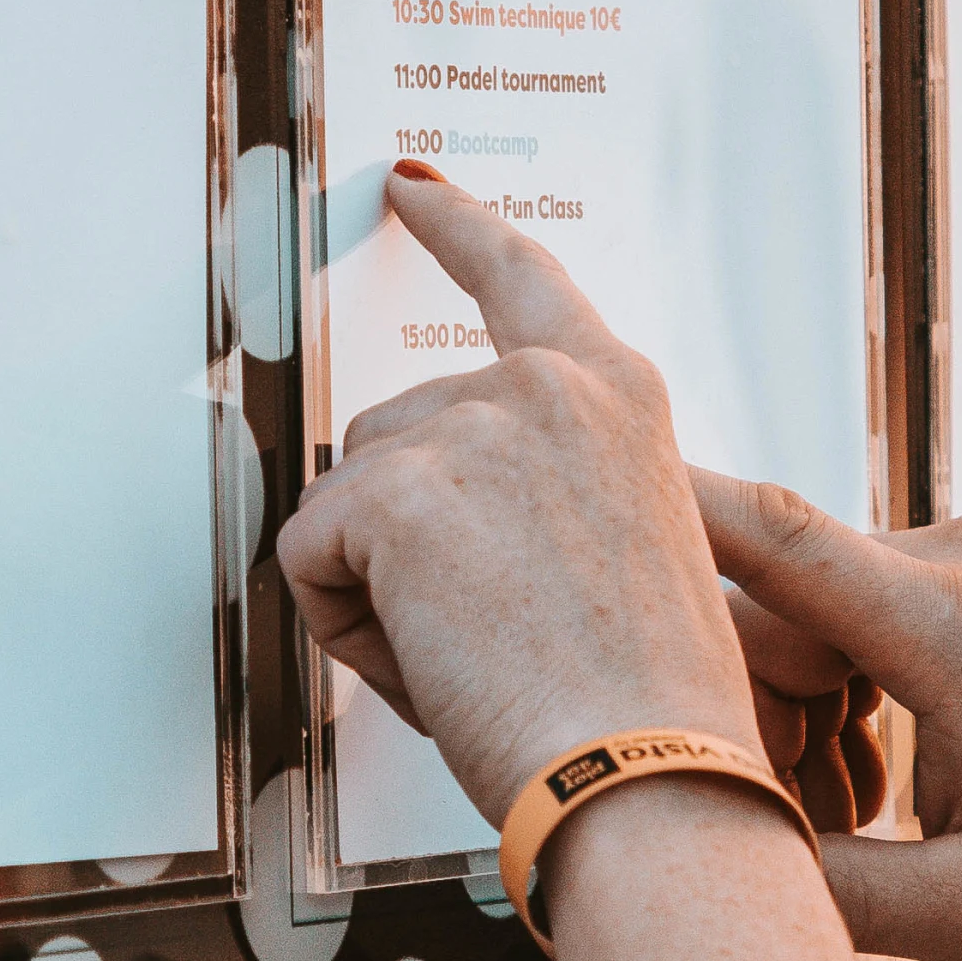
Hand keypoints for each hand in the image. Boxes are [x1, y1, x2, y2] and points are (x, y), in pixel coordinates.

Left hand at [273, 169, 754, 825]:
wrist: (653, 776)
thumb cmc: (654, 707)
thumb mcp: (628, 552)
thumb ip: (547, 491)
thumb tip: (445, 519)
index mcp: (617, 396)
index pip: (521, 274)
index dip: (455, 223)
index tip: (412, 184)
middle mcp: (546, 387)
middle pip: (393, 434)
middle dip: (405, 539)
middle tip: (495, 638)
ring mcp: (470, 428)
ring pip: (348, 501)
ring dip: (380, 589)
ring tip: (478, 658)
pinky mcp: (398, 492)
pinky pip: (307, 557)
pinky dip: (345, 628)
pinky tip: (433, 662)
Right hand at [690, 480, 961, 960]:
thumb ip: (824, 887)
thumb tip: (686, 866)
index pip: (769, 537)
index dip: (653, 510)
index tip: (557, 480)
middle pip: (786, 595)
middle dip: (753, 702)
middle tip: (793, 815)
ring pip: (835, 600)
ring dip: (817, 699)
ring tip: (873, 812)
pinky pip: (895, 593)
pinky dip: (872, 672)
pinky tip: (914, 765)